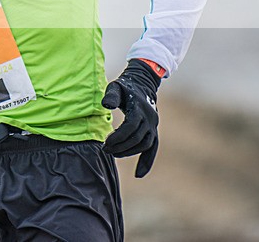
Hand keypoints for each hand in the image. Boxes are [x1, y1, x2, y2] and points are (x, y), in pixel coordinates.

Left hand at [102, 59, 161, 177]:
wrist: (143, 83)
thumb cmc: (125, 86)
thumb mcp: (115, 86)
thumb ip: (111, 96)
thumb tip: (106, 106)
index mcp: (139, 108)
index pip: (130, 128)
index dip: (118, 138)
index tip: (105, 143)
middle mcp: (149, 118)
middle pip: (136, 138)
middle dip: (120, 146)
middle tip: (105, 150)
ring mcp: (153, 125)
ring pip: (144, 144)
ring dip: (129, 152)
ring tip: (113, 153)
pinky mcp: (153, 130)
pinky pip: (153, 148)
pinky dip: (147, 161)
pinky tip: (138, 174)